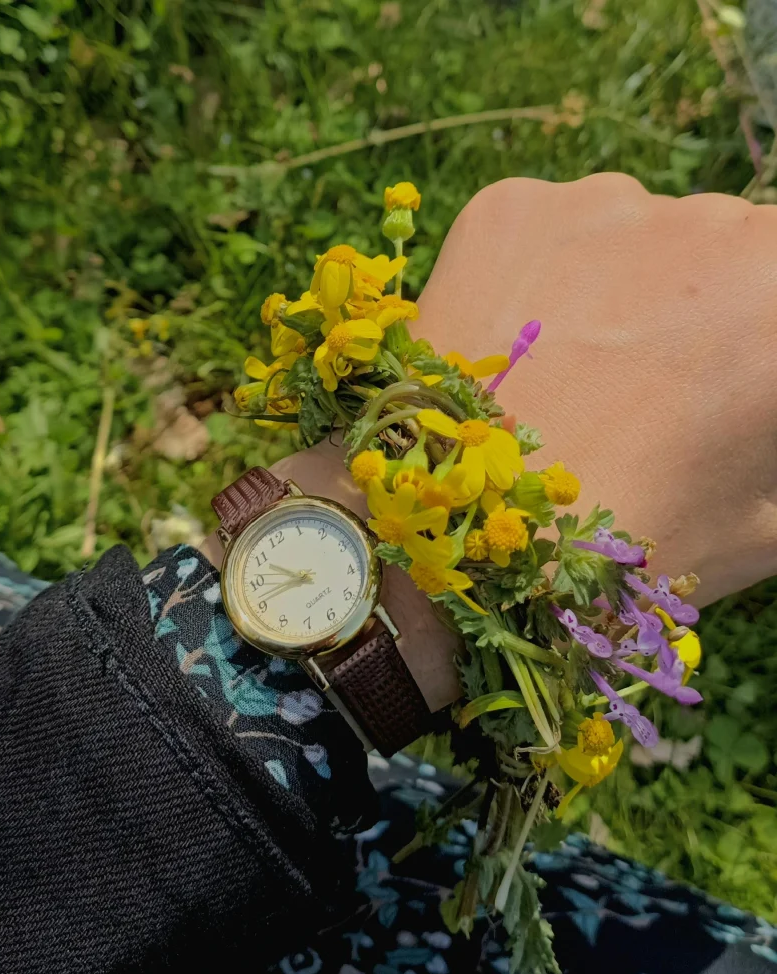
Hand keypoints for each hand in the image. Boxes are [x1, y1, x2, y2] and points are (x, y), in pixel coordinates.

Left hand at [211, 174, 776, 710]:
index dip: (745, 351)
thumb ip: (773, 448)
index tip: (712, 390)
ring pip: (627, 233)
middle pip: (716, 253)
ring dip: (615, 285)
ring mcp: (600, 204)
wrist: (454, 536)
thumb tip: (753, 415)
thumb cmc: (621, 543)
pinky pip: (540, 233)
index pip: (770, 301)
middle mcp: (711, 223)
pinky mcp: (508, 209)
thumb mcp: (763, 523)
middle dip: (694, 312)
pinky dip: (532, 276)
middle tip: (640, 392)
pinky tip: (514, 351)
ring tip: (567, 375)